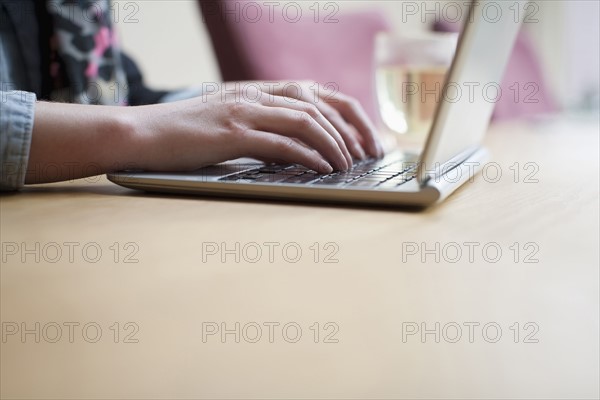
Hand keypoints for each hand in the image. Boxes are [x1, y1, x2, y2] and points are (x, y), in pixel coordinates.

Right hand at [133, 82, 383, 173]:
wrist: (142, 133)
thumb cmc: (185, 135)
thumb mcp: (229, 127)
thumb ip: (262, 132)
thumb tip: (296, 152)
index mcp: (257, 92)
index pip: (317, 96)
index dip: (347, 116)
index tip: (364, 139)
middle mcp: (255, 96)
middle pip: (319, 106)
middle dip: (350, 132)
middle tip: (367, 155)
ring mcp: (245, 112)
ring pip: (306, 122)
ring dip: (334, 145)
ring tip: (348, 165)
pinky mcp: (233, 133)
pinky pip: (282, 142)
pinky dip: (308, 155)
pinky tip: (323, 168)